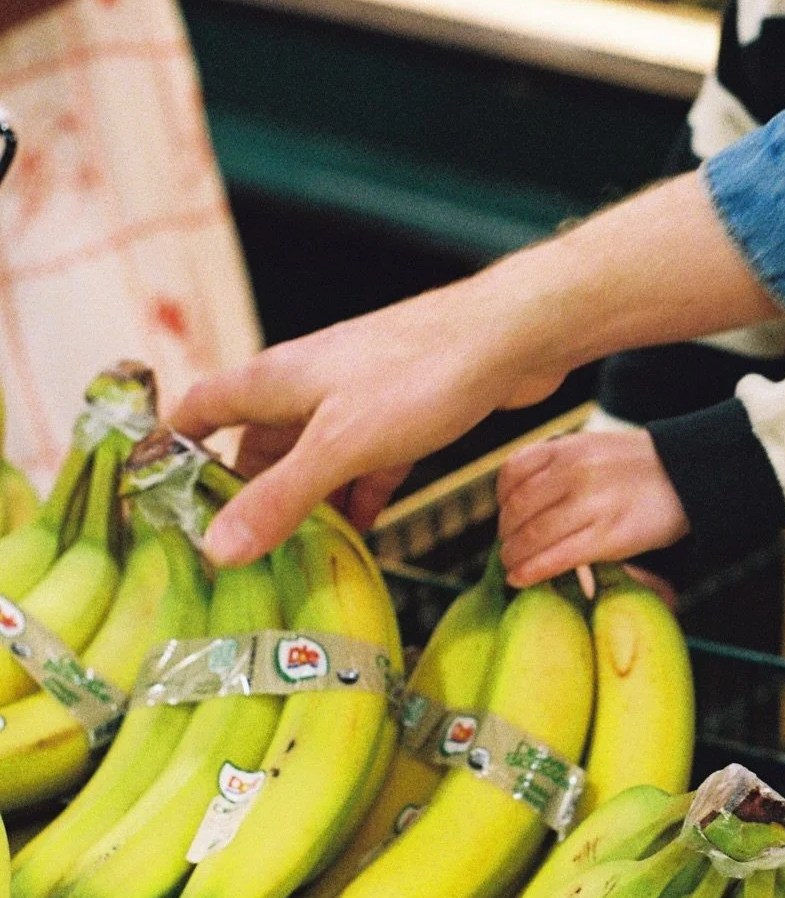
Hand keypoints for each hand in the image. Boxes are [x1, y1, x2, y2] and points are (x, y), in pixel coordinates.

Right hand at [170, 270, 543, 564]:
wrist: (513, 335)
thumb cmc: (422, 373)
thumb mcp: (340, 446)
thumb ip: (280, 497)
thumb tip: (215, 548)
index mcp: (275, 379)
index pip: (200, 409)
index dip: (172, 447)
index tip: (157, 497)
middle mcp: (307, 384)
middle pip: (255, 443)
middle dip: (245, 496)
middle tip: (236, 557)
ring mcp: (356, 398)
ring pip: (312, 458)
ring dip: (304, 505)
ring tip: (293, 562)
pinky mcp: (403, 414)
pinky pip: (363, 464)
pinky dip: (356, 499)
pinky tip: (360, 538)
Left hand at [497, 429, 689, 586]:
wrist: (688, 475)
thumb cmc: (639, 467)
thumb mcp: (593, 447)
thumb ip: (558, 466)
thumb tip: (522, 500)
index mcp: (567, 447)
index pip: (512, 473)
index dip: (501, 500)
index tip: (507, 515)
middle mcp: (574, 472)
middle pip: (517, 509)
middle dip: (506, 534)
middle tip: (509, 548)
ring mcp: (590, 504)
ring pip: (532, 536)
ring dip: (514, 557)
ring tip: (513, 566)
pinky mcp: (608, 536)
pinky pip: (556, 558)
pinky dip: (532, 572)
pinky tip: (523, 579)